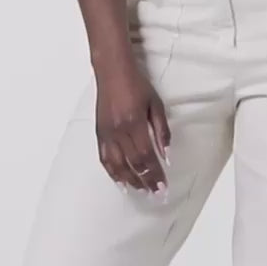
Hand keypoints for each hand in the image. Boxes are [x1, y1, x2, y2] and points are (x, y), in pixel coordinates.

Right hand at [94, 59, 170, 193]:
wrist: (112, 71)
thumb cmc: (136, 84)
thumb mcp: (156, 104)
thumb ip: (162, 131)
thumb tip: (167, 155)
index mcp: (134, 123)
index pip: (147, 156)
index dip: (155, 174)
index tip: (162, 187)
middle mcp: (119, 131)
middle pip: (133, 164)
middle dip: (145, 181)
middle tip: (155, 194)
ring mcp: (107, 134)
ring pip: (118, 165)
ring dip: (130, 181)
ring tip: (141, 191)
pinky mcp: (100, 134)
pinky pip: (105, 159)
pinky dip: (113, 173)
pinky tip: (121, 182)